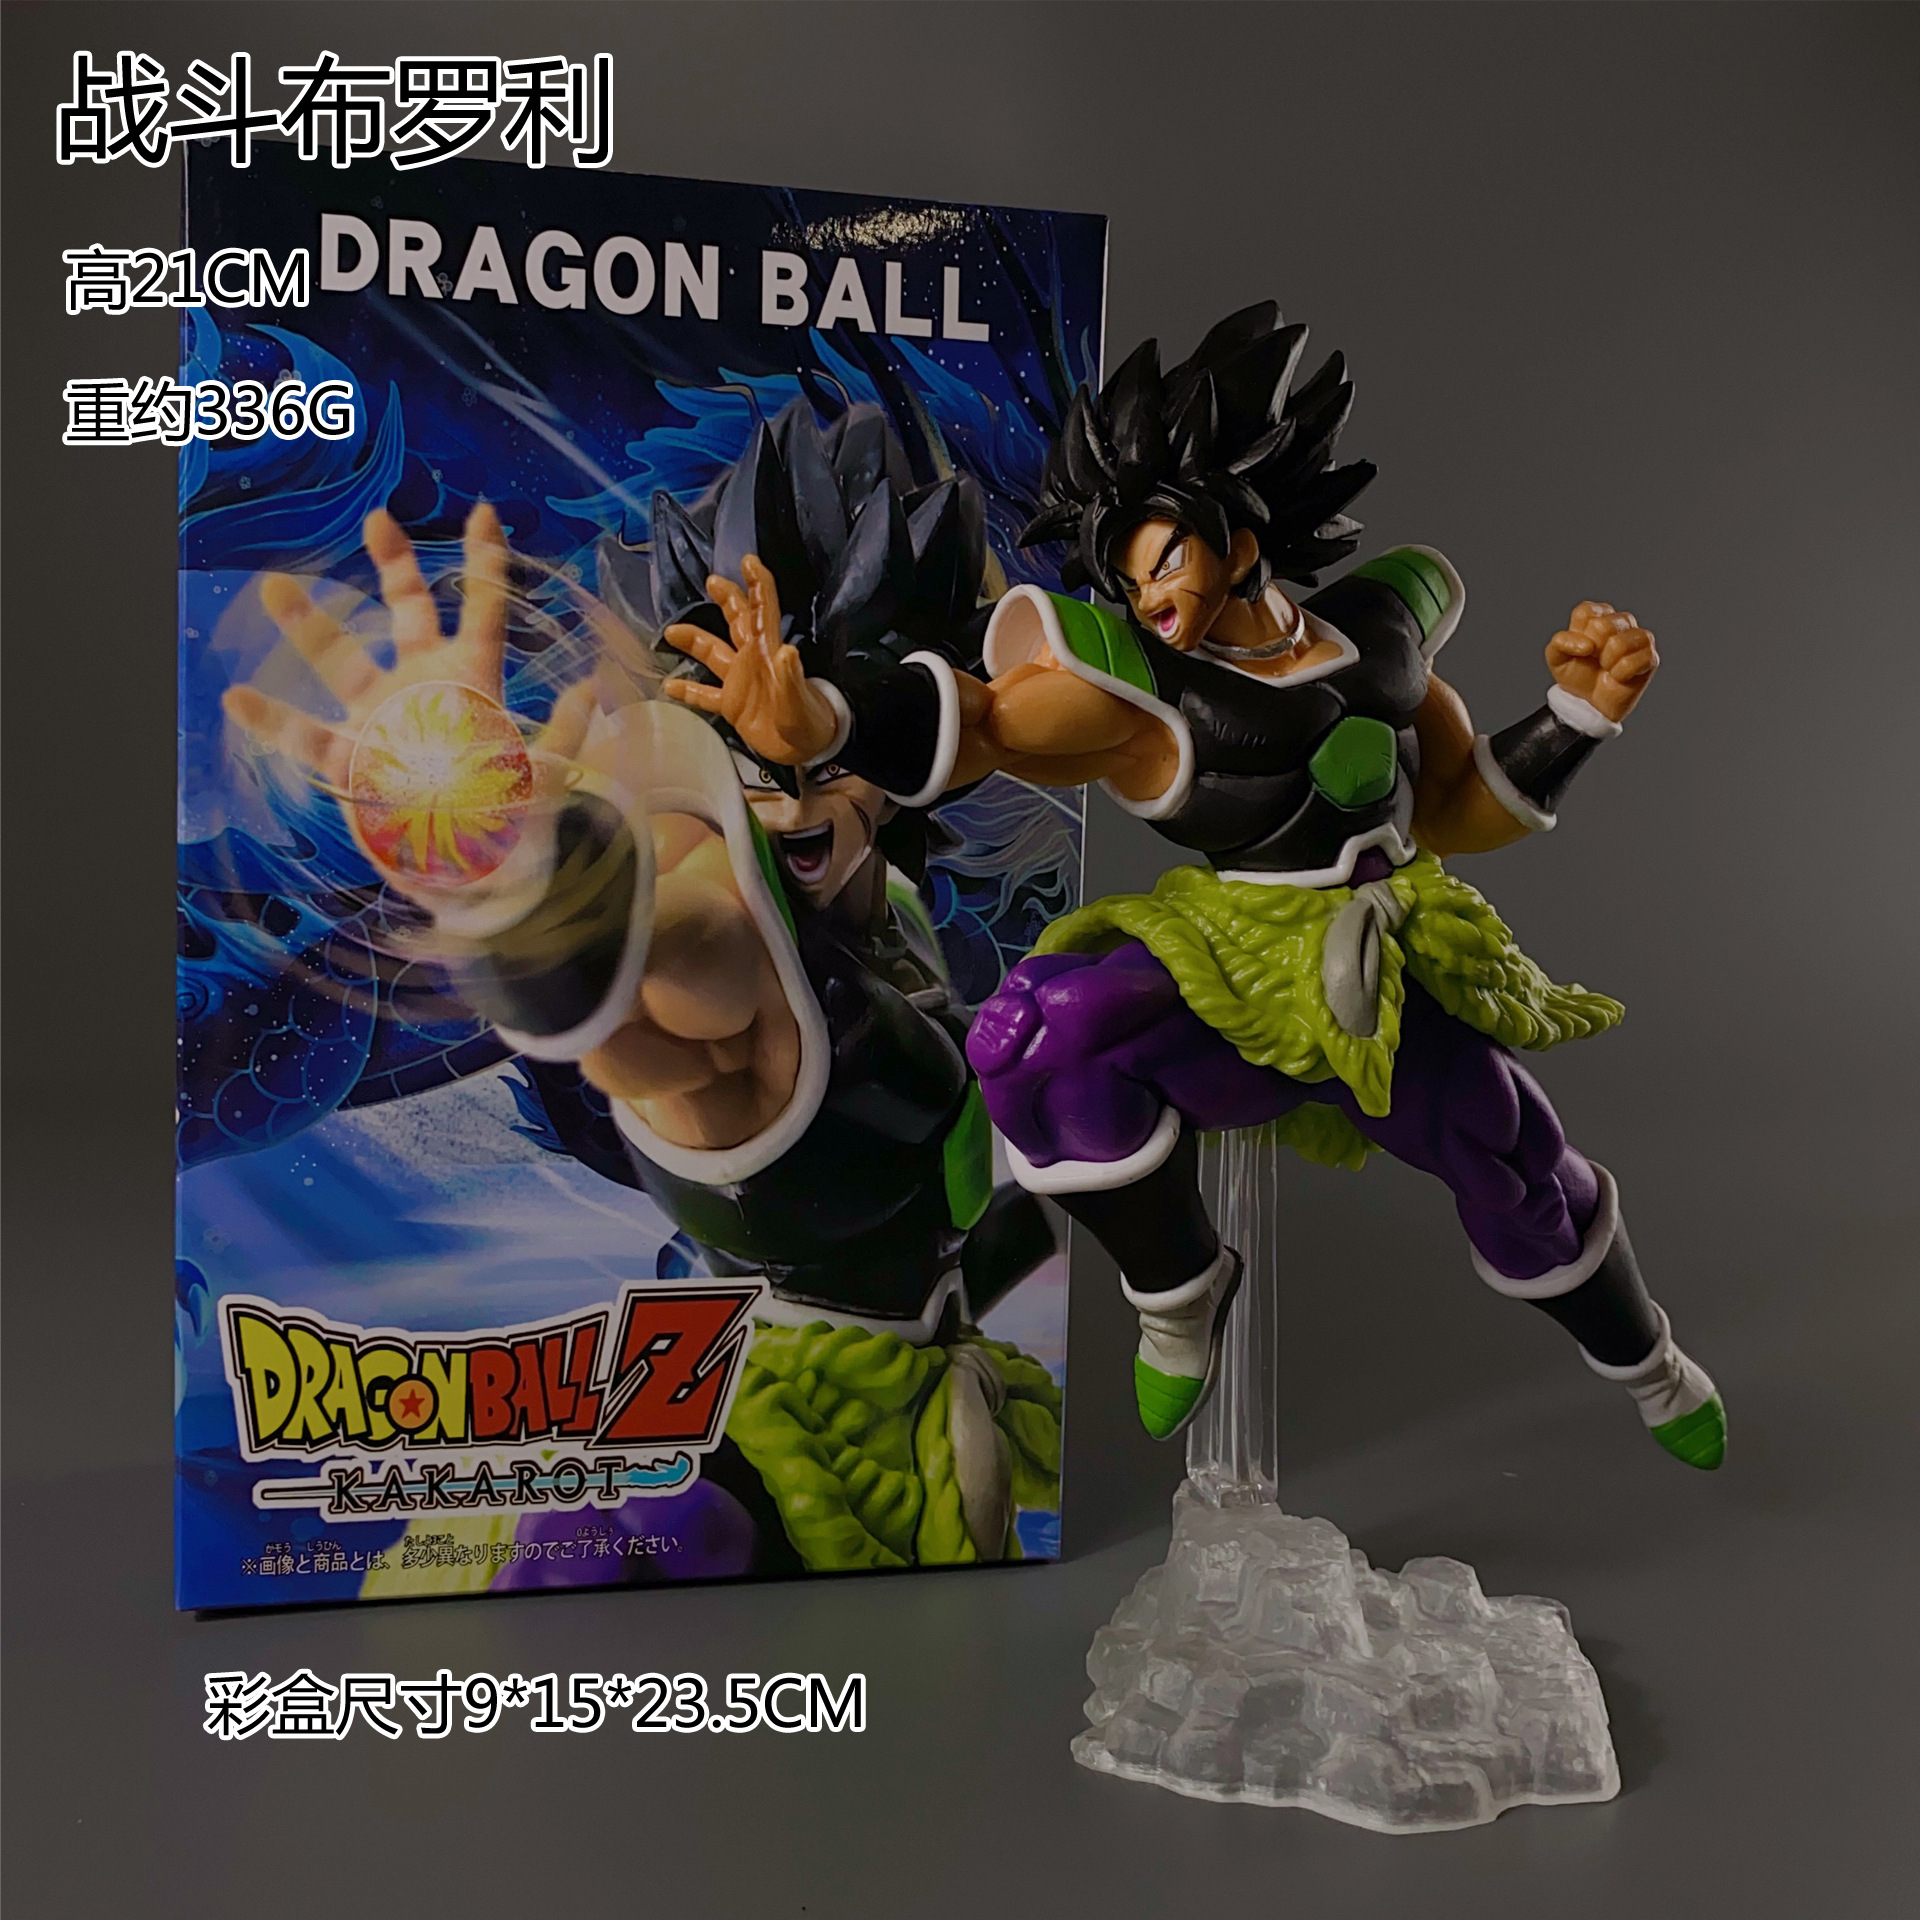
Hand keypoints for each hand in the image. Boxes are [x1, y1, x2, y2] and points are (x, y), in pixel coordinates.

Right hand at [222, 502, 593, 894]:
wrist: (473, 881)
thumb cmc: (515, 829)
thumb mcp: (546, 785)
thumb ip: (562, 738)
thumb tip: (588, 690)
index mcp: (474, 684)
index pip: (482, 612)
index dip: (483, 563)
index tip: (483, 513)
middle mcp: (425, 688)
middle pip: (406, 612)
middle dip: (392, 564)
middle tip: (378, 518)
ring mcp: (383, 719)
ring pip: (341, 659)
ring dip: (308, 623)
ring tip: (274, 585)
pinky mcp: (352, 762)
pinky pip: (305, 735)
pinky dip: (271, 719)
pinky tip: (236, 697)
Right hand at [662, 554, 839, 764]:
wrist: (807, 748)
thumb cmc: (810, 722)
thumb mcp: (799, 700)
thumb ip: (791, 677)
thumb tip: (786, 651)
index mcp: (768, 653)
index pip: (762, 611)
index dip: (757, 585)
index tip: (748, 561)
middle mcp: (753, 661)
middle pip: (737, 622)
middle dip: (727, 599)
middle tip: (713, 580)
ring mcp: (741, 681)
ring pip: (714, 653)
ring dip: (694, 641)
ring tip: (672, 632)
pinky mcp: (734, 705)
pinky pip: (707, 695)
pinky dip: (689, 692)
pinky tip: (670, 686)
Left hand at [1545, 601, 1658, 724]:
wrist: (1590, 703)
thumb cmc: (1577, 676)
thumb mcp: (1557, 659)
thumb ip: (1559, 643)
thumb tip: (1586, 645)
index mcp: (1598, 616)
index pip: (1586, 612)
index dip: (1578, 635)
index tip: (1581, 649)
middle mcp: (1621, 621)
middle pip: (1603, 625)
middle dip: (1593, 650)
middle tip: (1595, 660)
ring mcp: (1638, 637)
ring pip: (1619, 643)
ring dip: (1607, 662)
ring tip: (1607, 667)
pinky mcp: (1650, 656)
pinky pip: (1632, 662)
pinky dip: (1619, 674)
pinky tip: (1619, 676)